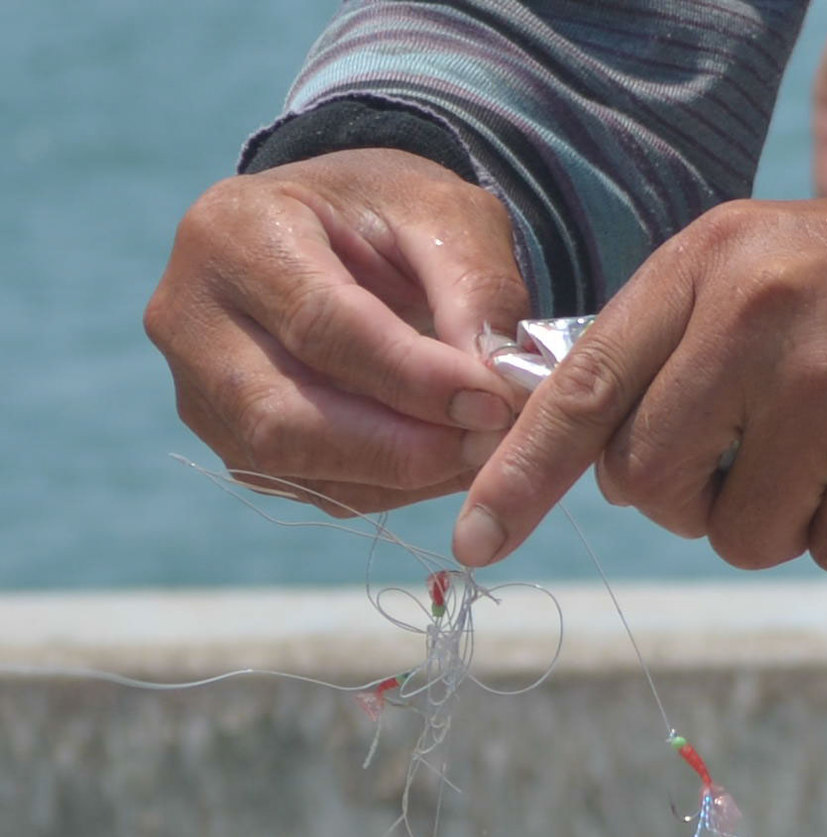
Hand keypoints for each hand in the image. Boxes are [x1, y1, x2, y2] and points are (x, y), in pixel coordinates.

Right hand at [144, 149, 526, 514]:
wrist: (328, 237)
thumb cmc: (384, 218)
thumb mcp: (442, 214)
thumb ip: (476, 290)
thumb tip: (496, 390)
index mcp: (231, 233)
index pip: (318, 325)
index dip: (409, 377)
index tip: (490, 403)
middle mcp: (189, 319)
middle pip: (282, 418)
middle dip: (395, 448)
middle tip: (487, 450)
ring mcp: (197, 394)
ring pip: (293, 468)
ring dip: (398, 477)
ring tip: (477, 455)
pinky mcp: (229, 446)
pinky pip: (310, 490)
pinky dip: (386, 488)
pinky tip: (440, 463)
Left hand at [454, 196, 826, 574]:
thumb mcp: (760, 276)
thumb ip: (668, 353)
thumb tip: (592, 463)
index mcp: (709, 265)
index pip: (583, 388)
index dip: (522, 474)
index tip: (474, 540)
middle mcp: (756, 318)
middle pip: (649, 485)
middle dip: (687, 499)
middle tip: (752, 458)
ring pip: (735, 536)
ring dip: (778, 520)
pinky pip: (826, 554)